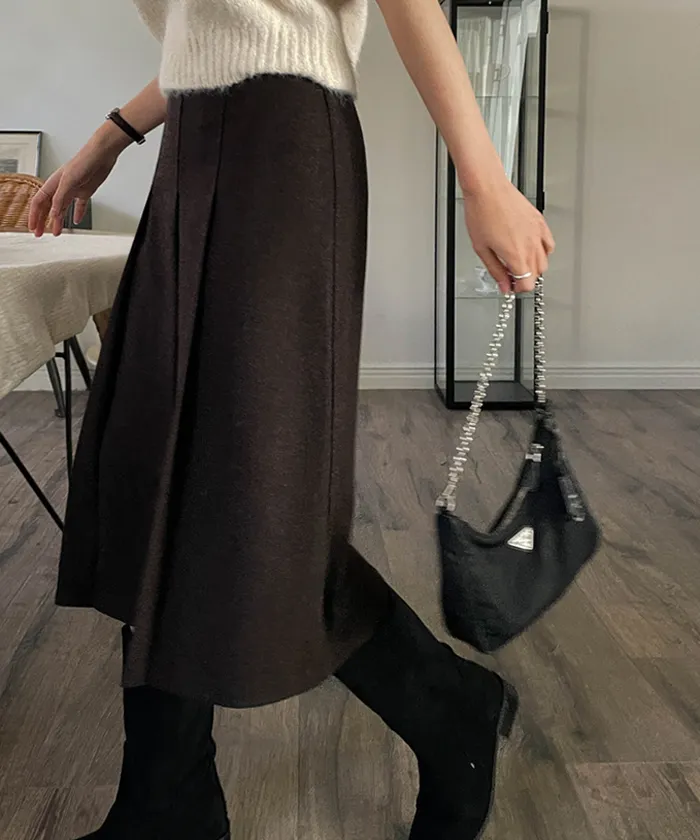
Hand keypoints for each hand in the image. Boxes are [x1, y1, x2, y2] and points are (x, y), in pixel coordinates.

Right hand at [29, 135, 119, 236]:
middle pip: (48, 208)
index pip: (39, 202)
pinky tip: (77, 221)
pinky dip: (77, 214)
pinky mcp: (85, 191)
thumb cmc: (84, 161)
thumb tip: (54, 213)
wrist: (102, 155)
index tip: (33, 228)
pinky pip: (79, 206)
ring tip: (56, 232)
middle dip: (42, 221)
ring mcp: (74, 190)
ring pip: (62, 209)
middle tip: (40, 233)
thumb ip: (60, 198)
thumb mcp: (69, 181)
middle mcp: (62, 188)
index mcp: (54, 184)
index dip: (34, 215)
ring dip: (58, 221)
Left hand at [463, 177, 554, 293]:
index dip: (518, 289)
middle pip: (536, 274)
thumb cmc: (481, 213)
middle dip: (524, 278)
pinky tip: (530, 250)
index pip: (527, 283)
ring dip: (533, 267)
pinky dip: (543, 251)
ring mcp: (537, 233)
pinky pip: (549, 244)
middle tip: (511, 275)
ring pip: (545, 260)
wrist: (488, 189)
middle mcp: (530, 245)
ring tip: (518, 262)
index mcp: (516, 254)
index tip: (510, 286)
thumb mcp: (482, 249)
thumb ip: (495, 270)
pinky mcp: (540, 222)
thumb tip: (504, 285)